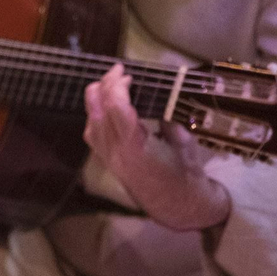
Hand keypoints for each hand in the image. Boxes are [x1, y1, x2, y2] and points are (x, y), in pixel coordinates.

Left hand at [83, 63, 231, 231]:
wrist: (177, 204)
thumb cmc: (186, 173)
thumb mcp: (184, 141)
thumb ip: (167, 117)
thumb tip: (158, 93)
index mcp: (137, 149)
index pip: (117, 110)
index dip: (117, 86)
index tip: (126, 73)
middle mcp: (116, 154)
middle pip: (98, 112)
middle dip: (104, 86)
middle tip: (117, 71)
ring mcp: (108, 159)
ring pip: (90, 122)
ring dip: (97, 99)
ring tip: (110, 84)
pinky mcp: (106, 161)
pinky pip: (91, 134)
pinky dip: (95, 115)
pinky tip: (105, 106)